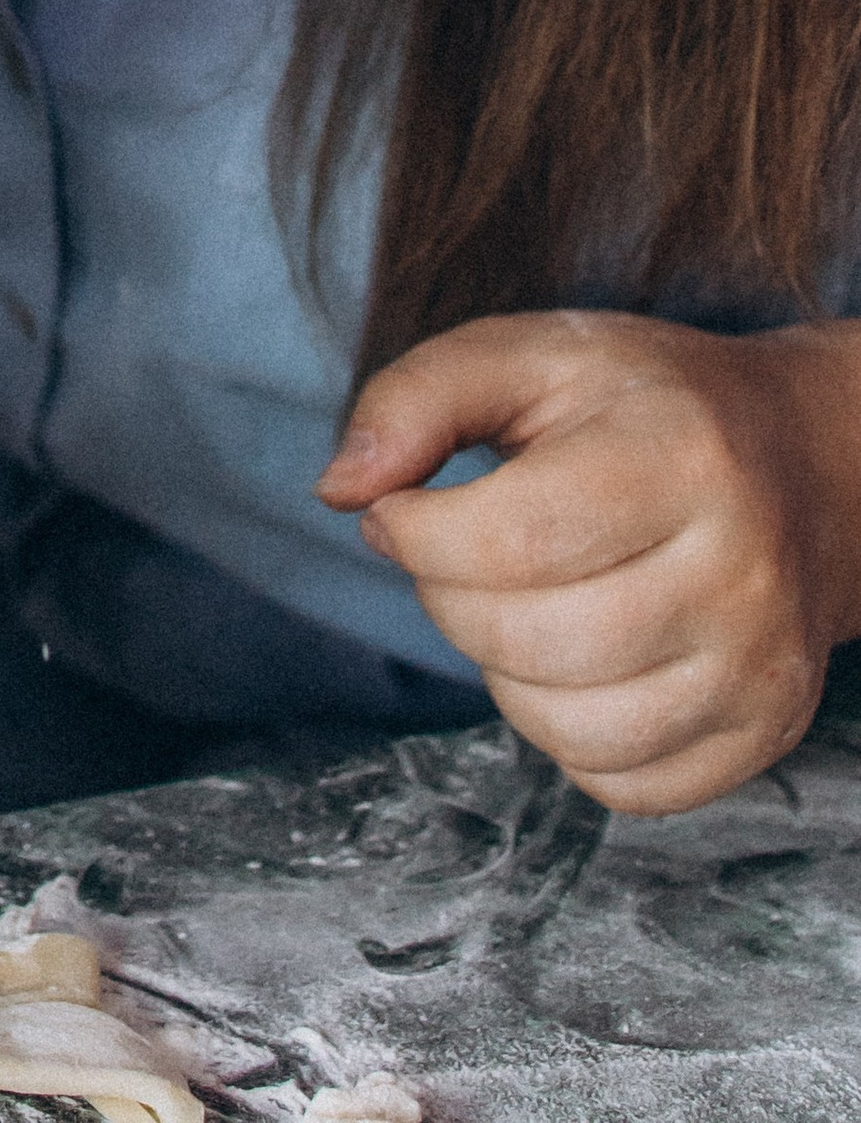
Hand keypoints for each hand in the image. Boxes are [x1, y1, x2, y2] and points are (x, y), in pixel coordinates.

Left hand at [317, 309, 860, 811]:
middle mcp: (740, 572)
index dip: (416, 534)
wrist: (804, 465)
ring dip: (502, 673)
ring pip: (569, 731)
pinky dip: (565, 737)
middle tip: (456, 554)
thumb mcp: (531, 355)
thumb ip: (416, 398)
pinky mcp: (764, 738)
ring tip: (517, 603)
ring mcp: (759, 668)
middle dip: (449, 600)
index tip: (400, 511)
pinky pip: (621, 786)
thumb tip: (338, 491)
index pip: (508, 540)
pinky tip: (574, 660)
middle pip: (529, 640)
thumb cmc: (644, 405)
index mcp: (680, 455)